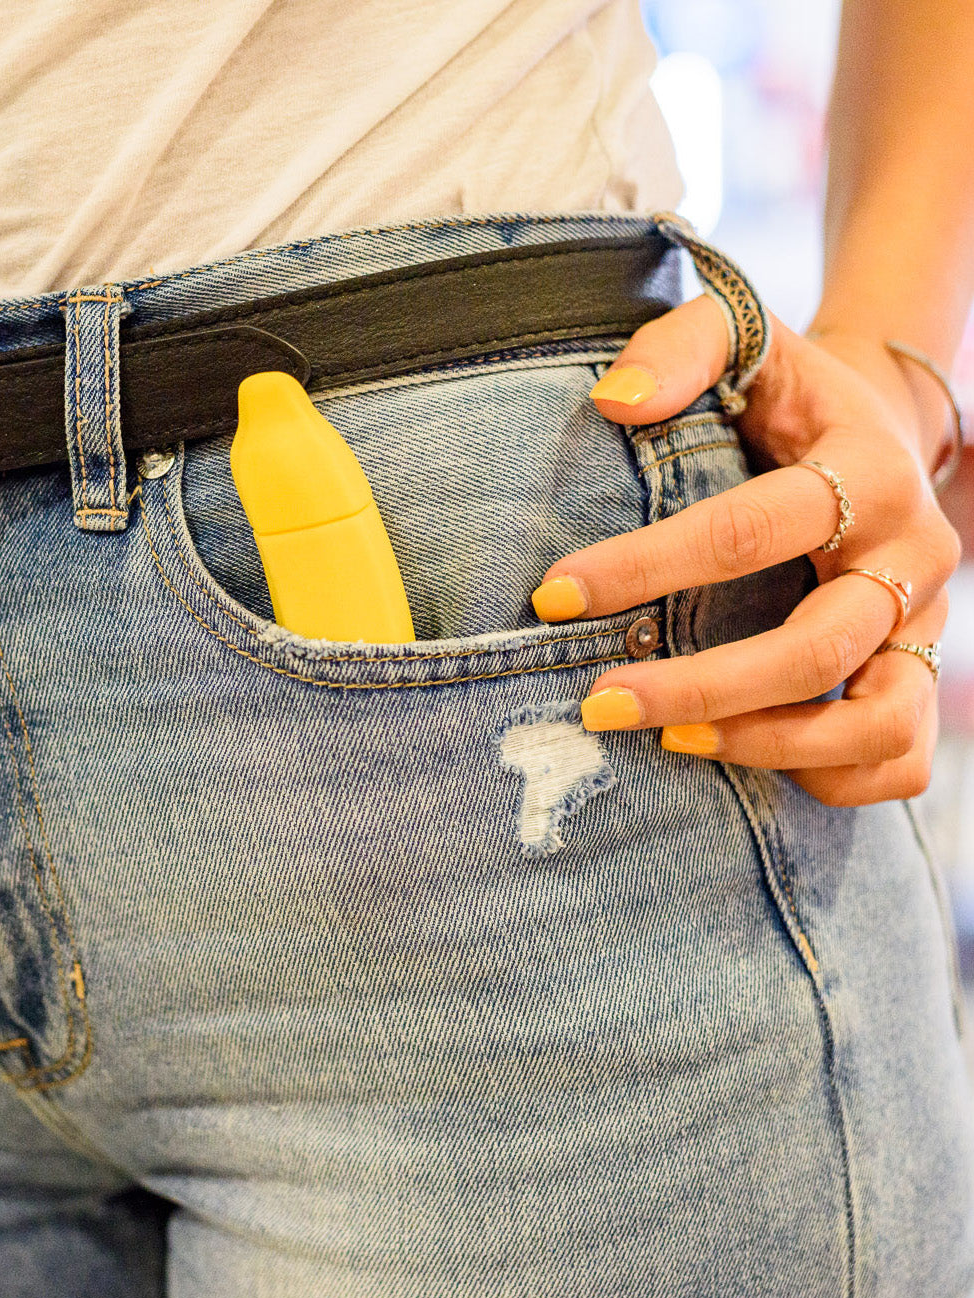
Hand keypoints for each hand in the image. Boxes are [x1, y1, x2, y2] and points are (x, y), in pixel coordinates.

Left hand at [531, 294, 962, 806]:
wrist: (879, 429)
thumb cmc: (787, 395)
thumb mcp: (744, 339)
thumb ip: (678, 347)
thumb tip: (610, 401)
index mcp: (867, 473)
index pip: (749, 531)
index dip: (644, 567)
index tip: (553, 594)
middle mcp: (910, 557)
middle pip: (815, 651)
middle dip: (700, 688)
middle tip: (598, 703)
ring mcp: (925, 624)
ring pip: (874, 724)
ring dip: (765, 746)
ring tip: (668, 743)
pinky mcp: (918, 671)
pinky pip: (898, 759)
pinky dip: (829, 777)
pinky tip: (740, 755)